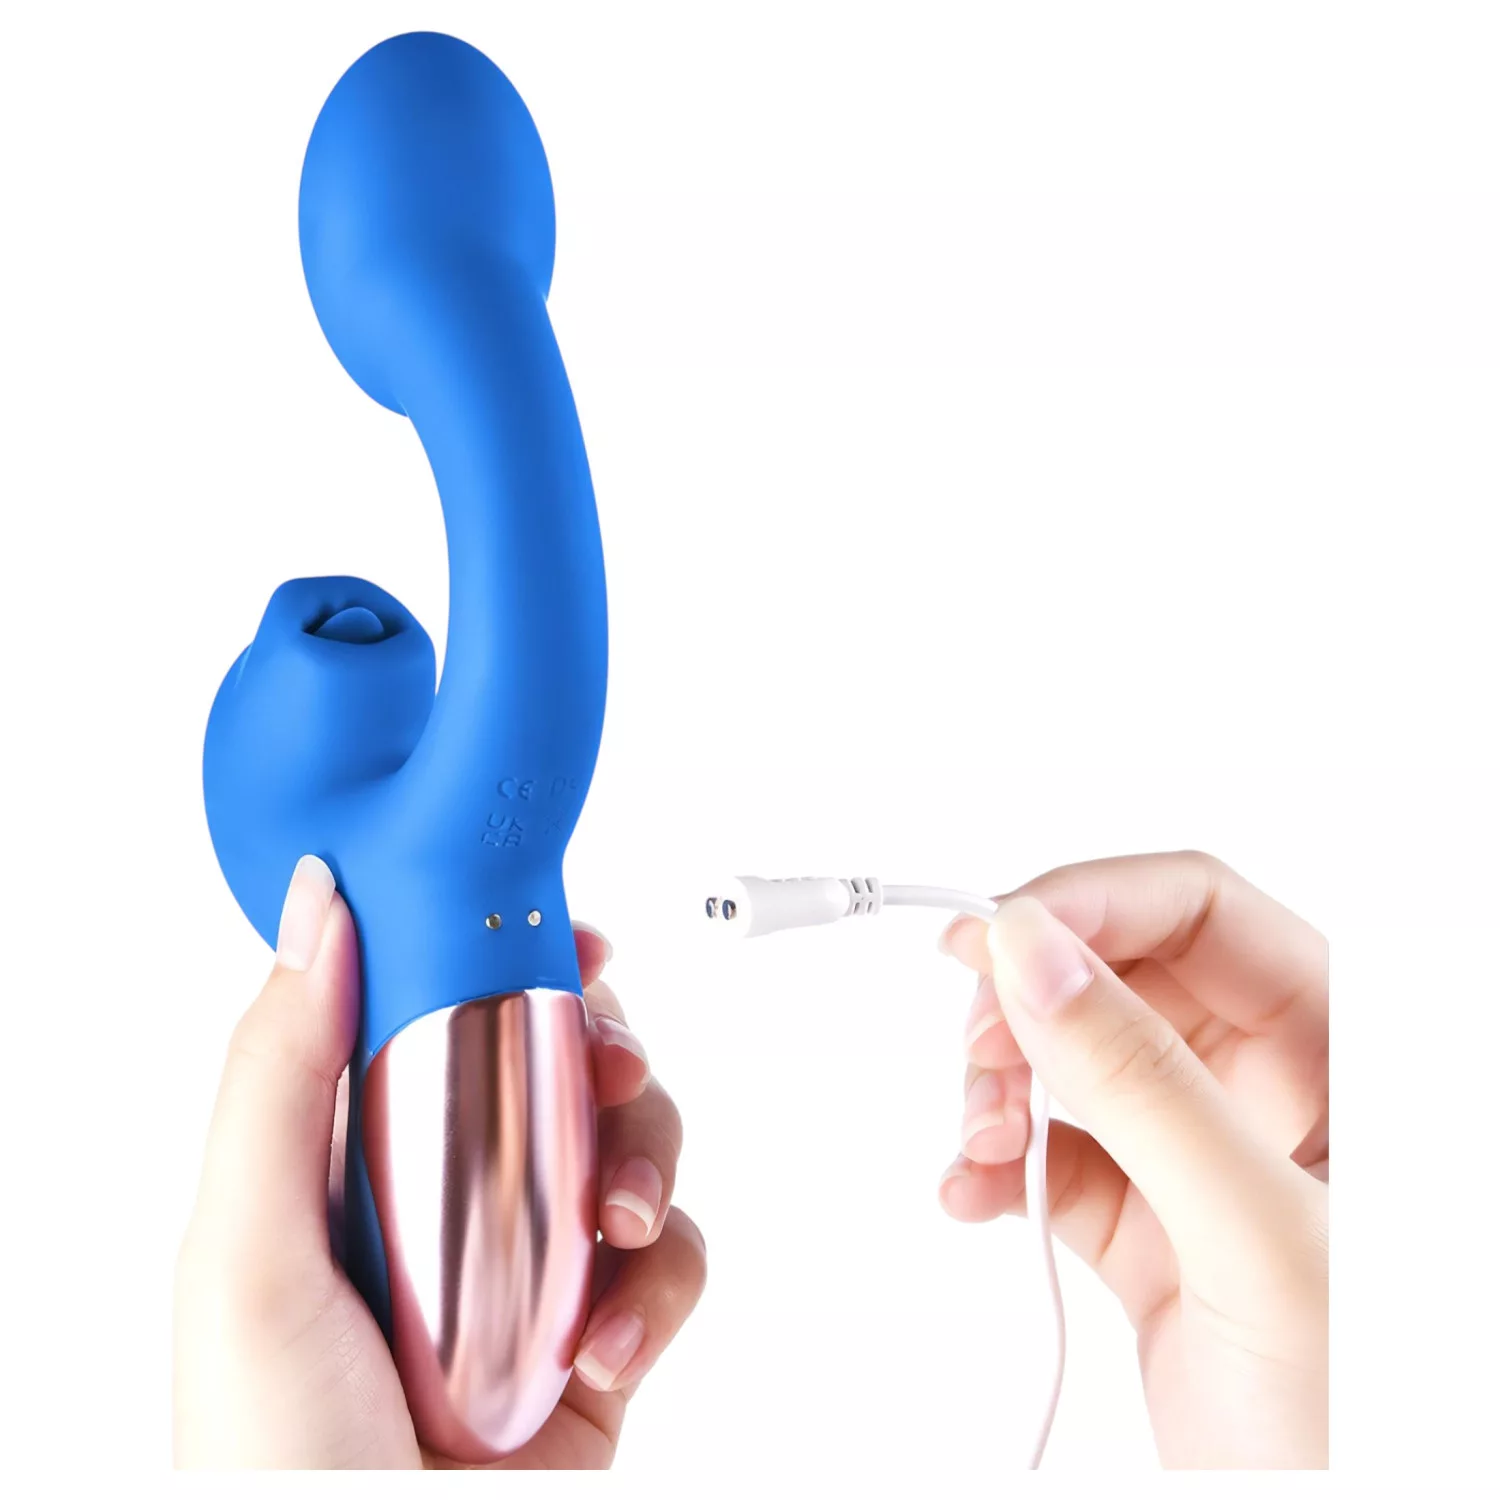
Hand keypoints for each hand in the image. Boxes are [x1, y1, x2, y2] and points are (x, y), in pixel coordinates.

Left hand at [174, 856, 704, 1468]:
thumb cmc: (273, 1461)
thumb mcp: (249, 1253)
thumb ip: (279, 1072)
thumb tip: (319, 908)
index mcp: (355, 1159)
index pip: (442, 1015)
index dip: (508, 959)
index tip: (561, 935)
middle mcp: (447, 1200)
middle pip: (556, 1066)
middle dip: (603, 1052)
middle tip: (611, 1067)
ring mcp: (527, 1267)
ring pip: (629, 1148)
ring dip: (648, 1163)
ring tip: (624, 1222)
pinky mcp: (596, 1335)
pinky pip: (670, 1264)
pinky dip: (663, 1286)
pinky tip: (609, 1340)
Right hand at [939, 852, 1327, 1468]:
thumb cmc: (1379, 1431)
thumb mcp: (1260, 1239)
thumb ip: (1142, 1085)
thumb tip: (1033, 950)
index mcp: (1349, 1058)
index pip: (1204, 912)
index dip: (1092, 904)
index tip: (996, 936)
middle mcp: (1279, 1094)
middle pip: (1120, 976)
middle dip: (1029, 1006)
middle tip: (980, 1052)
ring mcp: (1209, 1160)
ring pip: (1074, 1061)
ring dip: (1001, 1087)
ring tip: (980, 1143)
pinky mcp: (1155, 1230)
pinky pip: (1054, 1155)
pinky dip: (996, 1164)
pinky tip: (974, 1193)